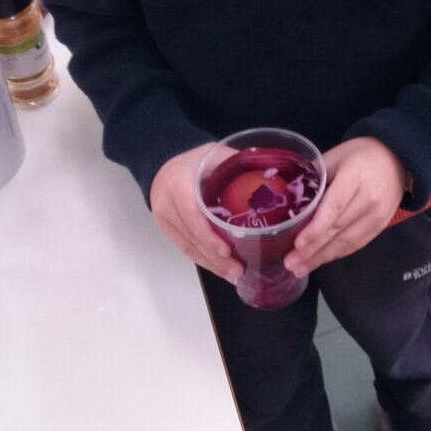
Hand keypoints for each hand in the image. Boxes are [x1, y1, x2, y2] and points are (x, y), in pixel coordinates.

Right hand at [150, 143, 242, 282]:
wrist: (162, 163)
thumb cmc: (194, 160)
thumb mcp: (213, 154)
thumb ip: (235, 162)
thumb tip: (268, 173)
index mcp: (178, 184)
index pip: (192, 215)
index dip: (209, 236)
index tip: (227, 251)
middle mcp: (166, 204)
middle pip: (191, 237)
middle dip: (214, 258)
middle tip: (238, 271)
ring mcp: (164, 219)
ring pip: (187, 247)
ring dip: (210, 264)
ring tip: (233, 276)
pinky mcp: (165, 228)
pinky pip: (184, 247)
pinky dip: (203, 259)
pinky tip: (219, 268)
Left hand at [284, 136, 408, 278]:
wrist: (398, 158)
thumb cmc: (362, 154)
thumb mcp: (336, 155)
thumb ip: (315, 176)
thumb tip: (290, 196)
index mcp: (354, 178)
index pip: (333, 207)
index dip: (316, 228)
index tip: (298, 244)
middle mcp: (369, 200)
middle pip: (338, 229)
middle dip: (312, 249)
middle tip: (290, 263)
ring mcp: (377, 216)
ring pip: (347, 242)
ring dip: (322, 258)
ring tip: (300, 268)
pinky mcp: (381, 226)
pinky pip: (357, 244)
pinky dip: (337, 254)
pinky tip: (321, 260)